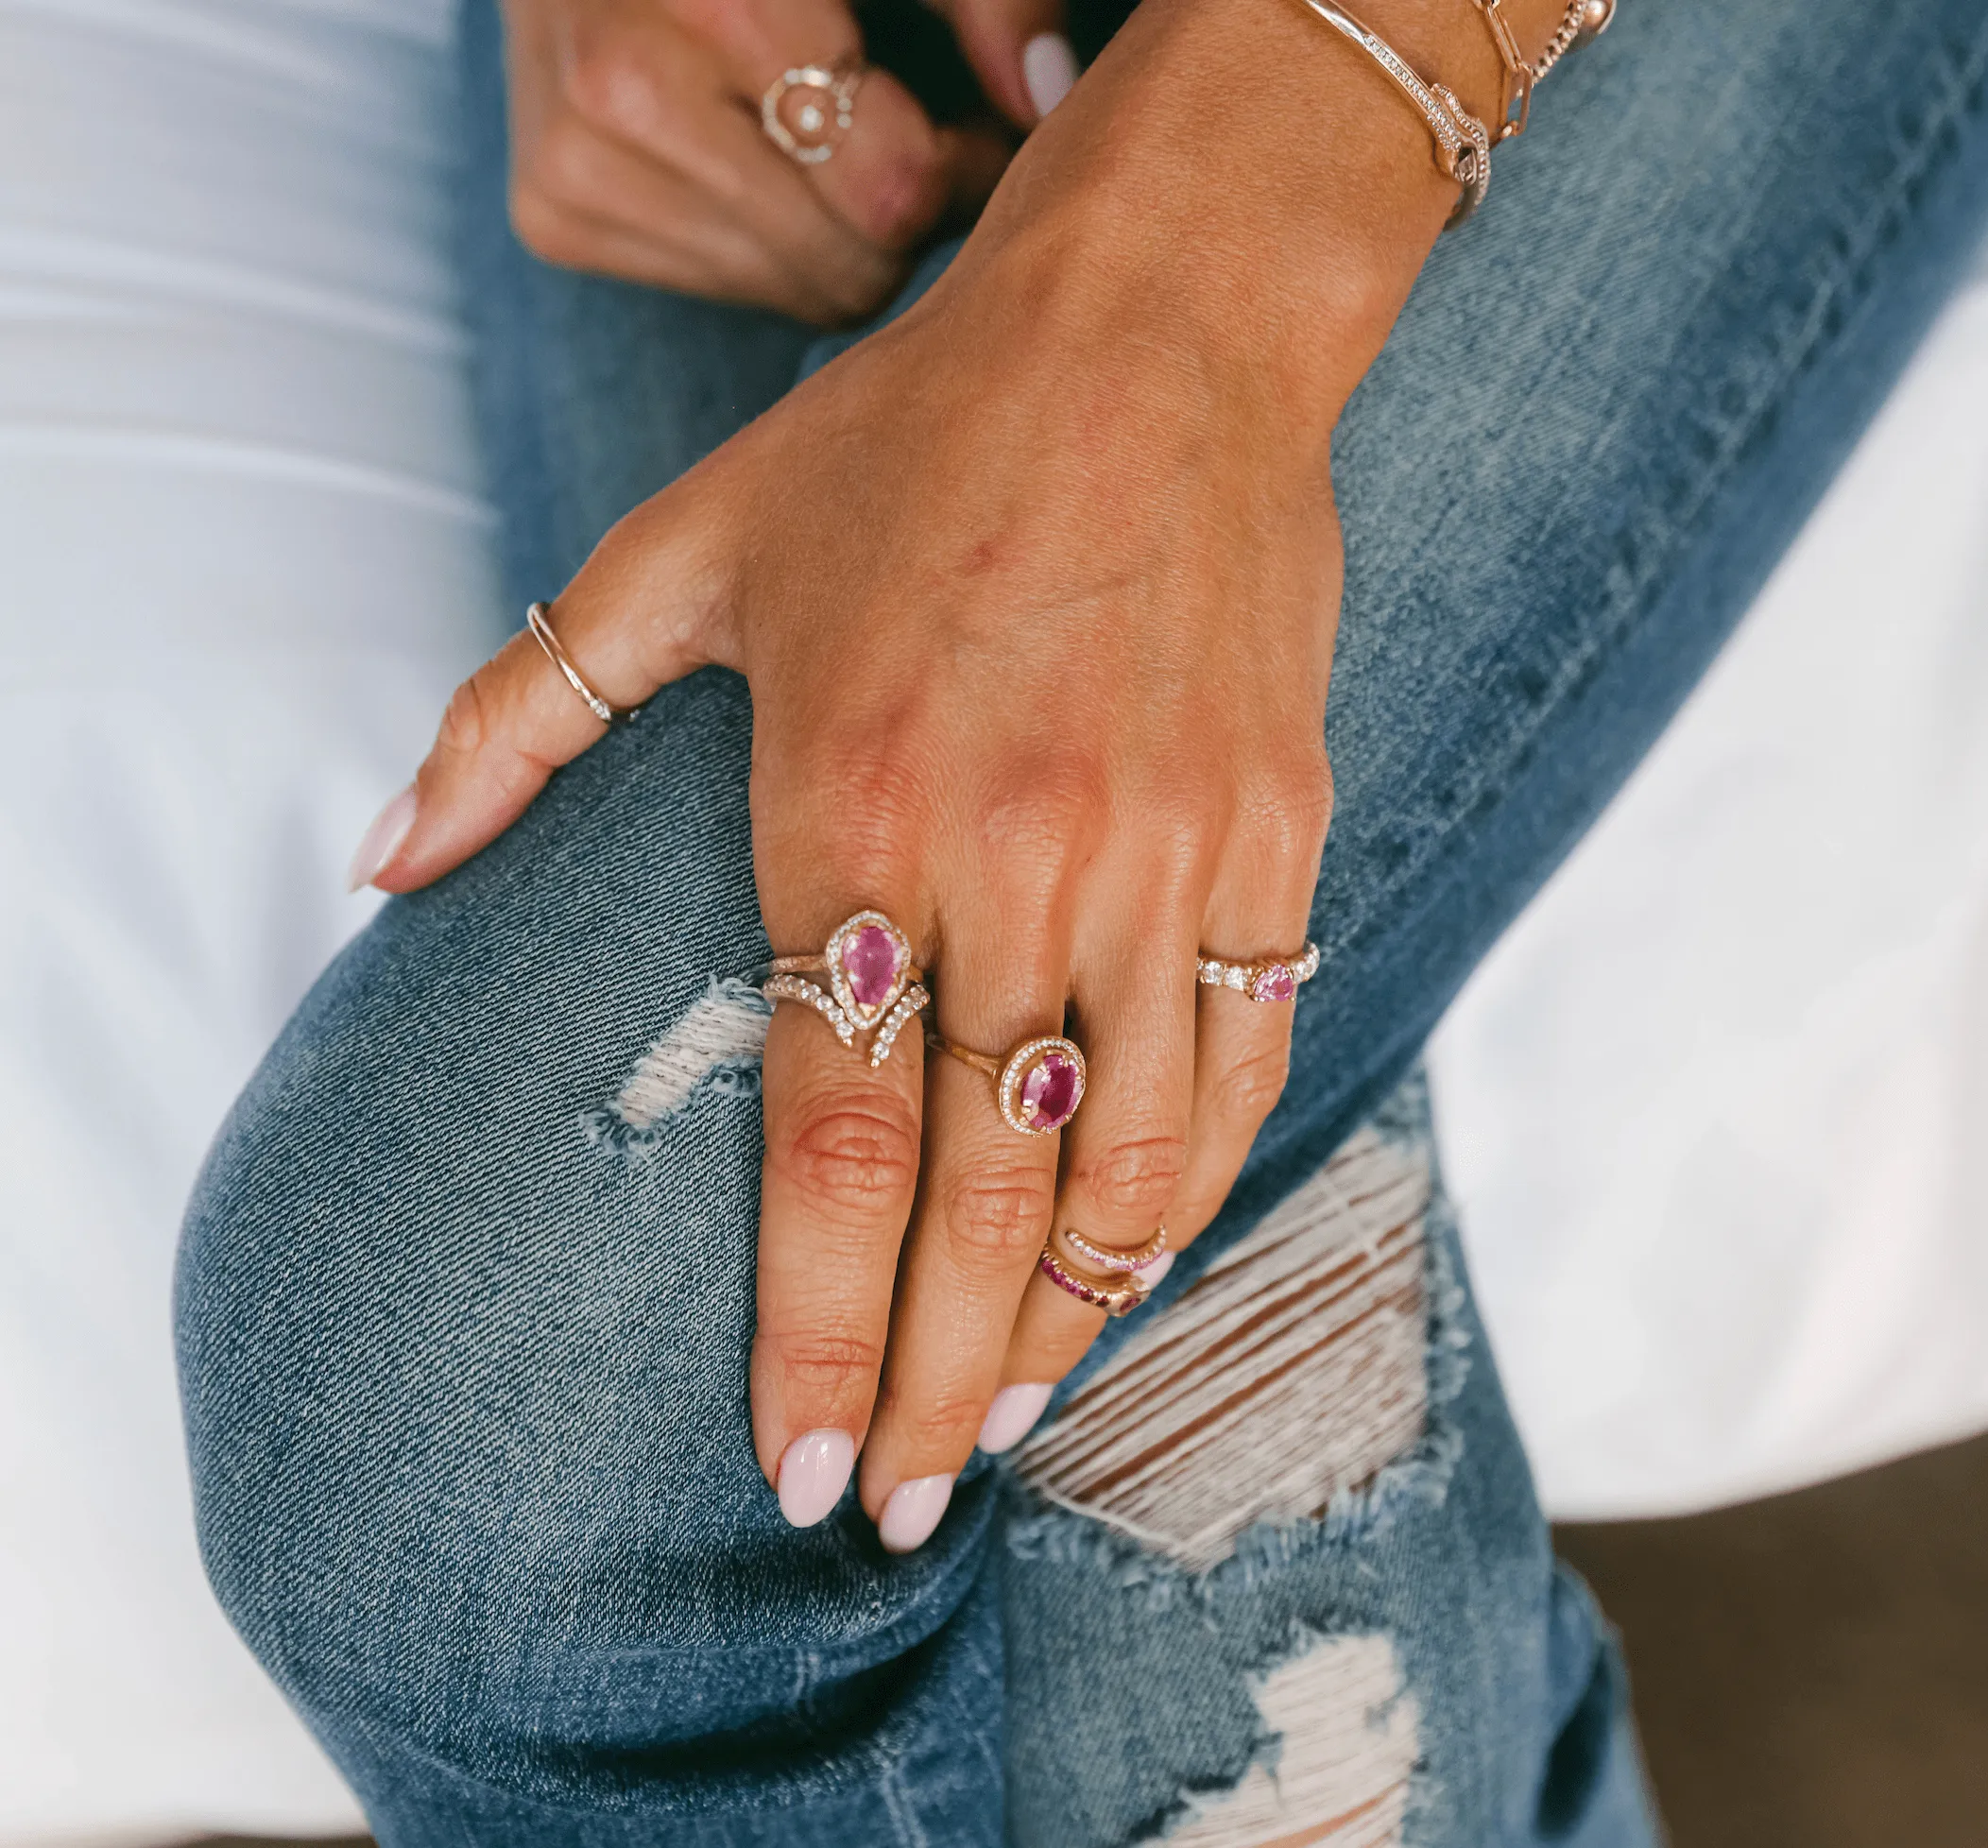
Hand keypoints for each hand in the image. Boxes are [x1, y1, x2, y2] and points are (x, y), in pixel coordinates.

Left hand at [370, 0, 1522, 1544]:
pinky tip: (1134, 1267)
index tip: (793, 1466)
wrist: (1161, 329)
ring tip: (1002, 1424)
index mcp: (856, 811)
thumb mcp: (686, 551)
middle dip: (929, 1384)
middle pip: (981, 1201)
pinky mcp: (1272, 844)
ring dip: (1065, 1322)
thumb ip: (519, 714)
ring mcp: (1165, 865)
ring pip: (1127, 1168)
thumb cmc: (916, 439)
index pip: (831, 1146)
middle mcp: (1019, 869)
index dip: (809, 1331)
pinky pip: (1238, 1070)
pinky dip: (1187, 1197)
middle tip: (890, 1506)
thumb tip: (387, 861)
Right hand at [501, 0, 1075, 322]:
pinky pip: (722, 291)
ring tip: (836, 156)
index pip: (893, 186)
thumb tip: (1047, 98)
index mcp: (711, 0)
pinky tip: (755, 168)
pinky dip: (766, 248)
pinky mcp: (552, 214)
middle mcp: (621, 88)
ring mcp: (573, 163)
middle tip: (917, 150)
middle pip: (847, 258)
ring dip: (840, 241)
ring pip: (792, 291)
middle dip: (906, 217)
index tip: (971, 130)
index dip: (960, 169)